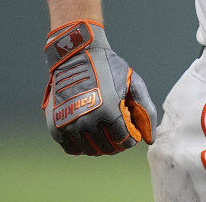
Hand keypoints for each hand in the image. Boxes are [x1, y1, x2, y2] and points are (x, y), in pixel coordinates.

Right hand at [42, 20, 155, 154]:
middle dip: (118, 143)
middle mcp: (88, 122)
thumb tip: (149, 139)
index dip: (131, 138)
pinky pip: (71, 148)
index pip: (125, 141)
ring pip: (90, 150)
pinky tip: (89, 134)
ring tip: (105, 132)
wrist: (76, 55)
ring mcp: (70, 125)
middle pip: (108, 148)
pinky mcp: (56, 127)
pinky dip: (82, 146)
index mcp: (109, 112)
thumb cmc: (109, 68)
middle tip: (118, 132)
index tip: (131, 130)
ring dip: (101, 146)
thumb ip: (145, 111)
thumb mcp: (133, 84)